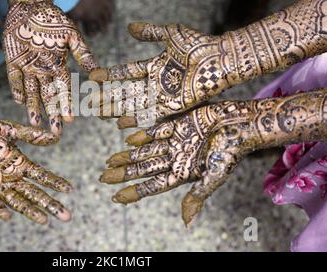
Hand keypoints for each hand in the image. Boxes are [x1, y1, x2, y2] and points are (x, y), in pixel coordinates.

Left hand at [0, 119, 71, 223]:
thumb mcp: (7, 129)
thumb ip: (28, 134)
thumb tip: (53, 136)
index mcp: (19, 162)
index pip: (41, 176)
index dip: (55, 182)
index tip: (70, 190)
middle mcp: (11, 177)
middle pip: (35, 194)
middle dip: (50, 204)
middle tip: (66, 216)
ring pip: (18, 201)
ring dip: (31, 211)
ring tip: (45, 220)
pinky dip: (0, 209)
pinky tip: (8, 216)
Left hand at [3, 1, 97, 134]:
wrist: (30, 5)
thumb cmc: (53, 18)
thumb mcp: (71, 35)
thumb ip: (82, 53)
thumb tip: (96, 71)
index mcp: (58, 65)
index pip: (63, 89)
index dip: (66, 104)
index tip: (70, 120)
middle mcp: (43, 70)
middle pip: (48, 96)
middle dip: (52, 113)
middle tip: (55, 131)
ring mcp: (28, 67)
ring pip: (31, 92)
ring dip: (33, 108)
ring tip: (36, 124)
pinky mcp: (13, 62)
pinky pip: (14, 79)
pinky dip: (17, 90)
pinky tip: (20, 103)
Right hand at [89, 22, 228, 127]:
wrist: (220, 59)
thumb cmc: (198, 45)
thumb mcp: (171, 34)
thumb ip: (150, 32)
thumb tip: (129, 27)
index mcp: (154, 66)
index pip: (126, 72)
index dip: (110, 75)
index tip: (93, 76)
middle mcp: (155, 83)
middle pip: (126, 92)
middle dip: (107, 98)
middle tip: (89, 102)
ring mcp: (163, 96)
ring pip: (133, 105)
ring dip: (116, 110)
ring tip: (98, 114)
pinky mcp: (173, 106)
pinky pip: (150, 114)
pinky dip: (135, 119)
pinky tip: (120, 124)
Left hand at [99, 91, 325, 225]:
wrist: (242, 123)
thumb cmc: (232, 150)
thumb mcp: (215, 175)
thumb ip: (198, 194)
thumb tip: (186, 221)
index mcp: (183, 173)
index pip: (153, 186)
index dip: (134, 192)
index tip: (115, 197)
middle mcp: (176, 158)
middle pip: (144, 168)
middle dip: (124, 173)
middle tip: (102, 177)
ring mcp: (176, 141)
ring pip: (146, 151)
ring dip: (128, 155)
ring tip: (109, 160)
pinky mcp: (178, 124)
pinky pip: (156, 131)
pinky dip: (142, 134)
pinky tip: (127, 138)